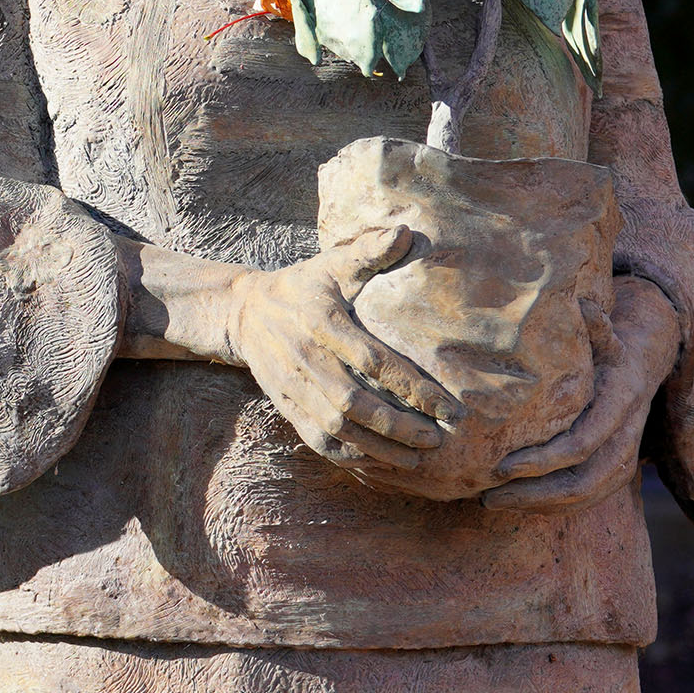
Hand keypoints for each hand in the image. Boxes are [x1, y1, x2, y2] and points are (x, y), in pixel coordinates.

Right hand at [226, 226, 460, 475]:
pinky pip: (318, 439)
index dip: (413, 387)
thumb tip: (406, 231)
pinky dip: (349, 455)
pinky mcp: (286, 406)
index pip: (374, 361)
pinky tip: (379, 461)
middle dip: (399, 426)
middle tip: (439, 438)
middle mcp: (306, 357)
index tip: (449, 406)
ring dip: (379, 448)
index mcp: (323, 321)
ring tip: (419, 456)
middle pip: (355, 403)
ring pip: (337, 427)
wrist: (244, 312)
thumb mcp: (331, 263)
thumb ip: (369, 251)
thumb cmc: (301, 285)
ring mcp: (293, 386)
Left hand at [482, 275, 681, 512]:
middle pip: (584, 481)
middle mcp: (627, 435)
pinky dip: (551, 507)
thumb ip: (595, 324)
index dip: (543, 460)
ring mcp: (625, 457)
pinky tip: (514, 501)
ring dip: (537, 504)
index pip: (582, 443)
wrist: (643, 364)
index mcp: (619, 402)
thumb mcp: (604, 331)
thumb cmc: (607, 345)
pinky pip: (587, 498)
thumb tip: (586, 305)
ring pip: (585, 496)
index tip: (501, 465)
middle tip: (487, 495)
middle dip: (535, 493)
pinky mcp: (617, 470)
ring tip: (490, 502)